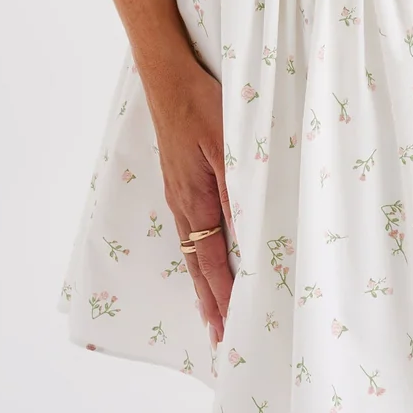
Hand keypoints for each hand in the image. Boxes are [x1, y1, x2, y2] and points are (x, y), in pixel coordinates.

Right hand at [145, 54, 233, 344]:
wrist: (166, 75)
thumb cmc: (201, 104)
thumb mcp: (227, 143)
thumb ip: (237, 187)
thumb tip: (246, 232)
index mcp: (196, 200)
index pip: (214, 261)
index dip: (223, 296)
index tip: (230, 329)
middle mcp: (183, 204)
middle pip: (199, 264)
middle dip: (211, 300)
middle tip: (219, 337)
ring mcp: (178, 192)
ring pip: (193, 248)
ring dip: (203, 281)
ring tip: (210, 310)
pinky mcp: (178, 179)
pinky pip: (189, 229)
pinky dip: (198, 254)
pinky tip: (202, 255)